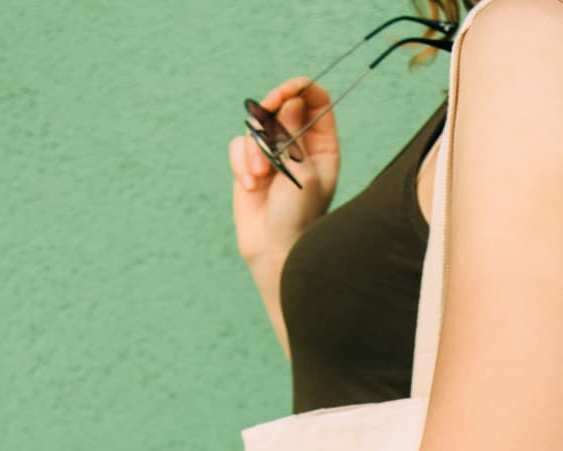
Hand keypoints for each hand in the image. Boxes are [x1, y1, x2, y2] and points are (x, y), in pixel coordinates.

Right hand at [228, 76, 341, 269]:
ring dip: (255, 150)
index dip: (300, 89)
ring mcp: (272, 153)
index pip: (317, 100)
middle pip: (282, 104)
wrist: (275, 249)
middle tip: (264, 116)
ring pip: (256, 126)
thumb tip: (290, 102)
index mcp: (323, 144)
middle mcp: (298, 144)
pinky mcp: (249, 165)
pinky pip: (239, 146)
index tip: (284, 93)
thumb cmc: (298, 217)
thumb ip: (294, 137)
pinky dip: (241, 163)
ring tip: (260, 177)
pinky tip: (250, 187)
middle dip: (269, 110)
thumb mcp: (302, 174)